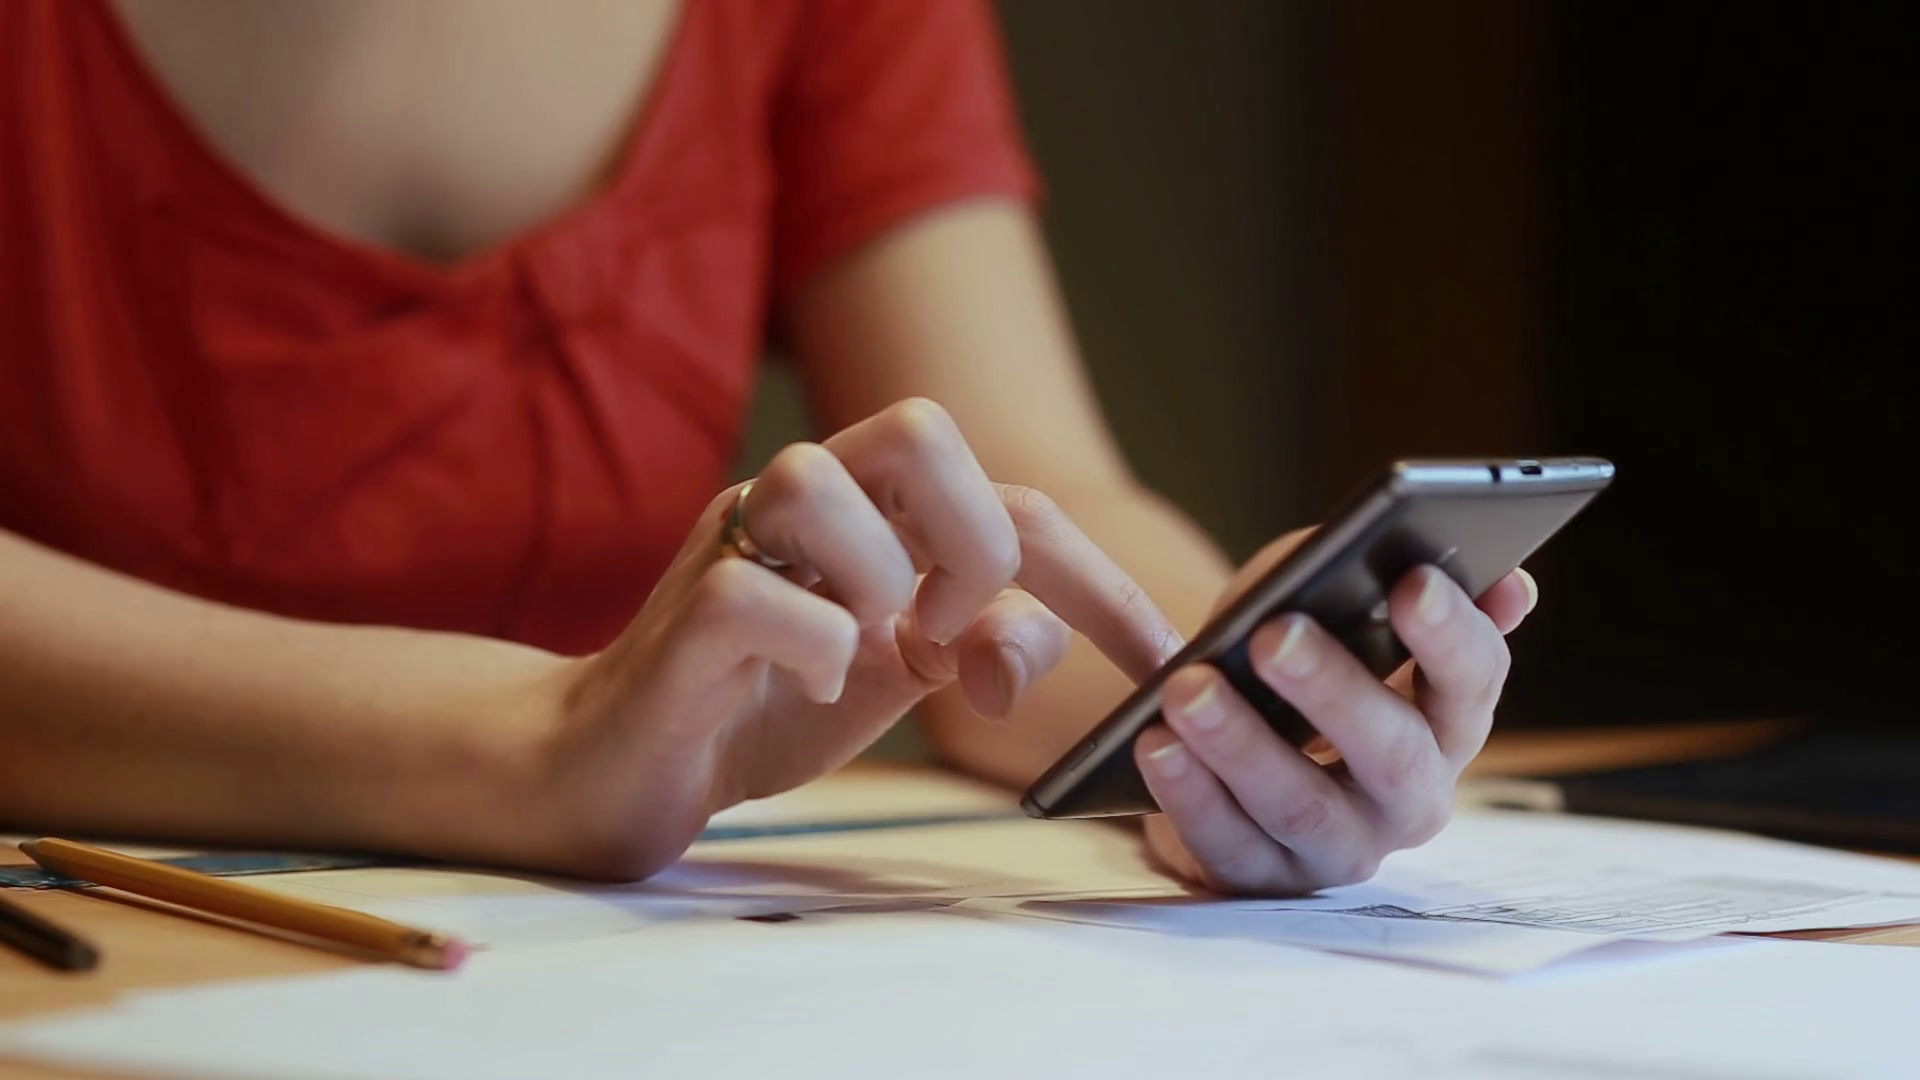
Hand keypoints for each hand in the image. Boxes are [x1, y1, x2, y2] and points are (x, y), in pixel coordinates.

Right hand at [513, 399, 1177, 879]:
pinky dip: (812, 650)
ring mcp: (731, 547)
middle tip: (949, 635)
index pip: (1012, 499)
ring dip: (878, 581)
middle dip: (975, 541)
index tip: (1158, 658)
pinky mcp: (679, 618)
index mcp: (870, 508)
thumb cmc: (760, 702)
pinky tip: (808, 689)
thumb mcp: (900, 673)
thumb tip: (1033, 645)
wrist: (614, 763)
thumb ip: (980, 644)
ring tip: (867, 651)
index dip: (1098, 576)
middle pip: (921, 426)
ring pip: (815, 477)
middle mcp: (801, 502)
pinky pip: (757, 597)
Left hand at [1134, 529, 1537, 894]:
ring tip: (1189, 687)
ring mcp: (1341, 848)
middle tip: (1275, 633)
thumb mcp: (1334, 612)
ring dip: (1241, 743)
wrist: (1227, 749)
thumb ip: (1387, 583)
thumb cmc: (1293, 667)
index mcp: (1449, 721)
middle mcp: (1411, 797)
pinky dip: (1189, 792)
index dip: (1449, 632)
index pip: (1474, 678)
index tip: (1412, 579)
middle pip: (1392, 752)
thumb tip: (1509, 586)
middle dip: (1333, 688)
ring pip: (1301, 805)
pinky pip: (1227, 843)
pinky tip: (1155, 743)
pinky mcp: (1265, 879)